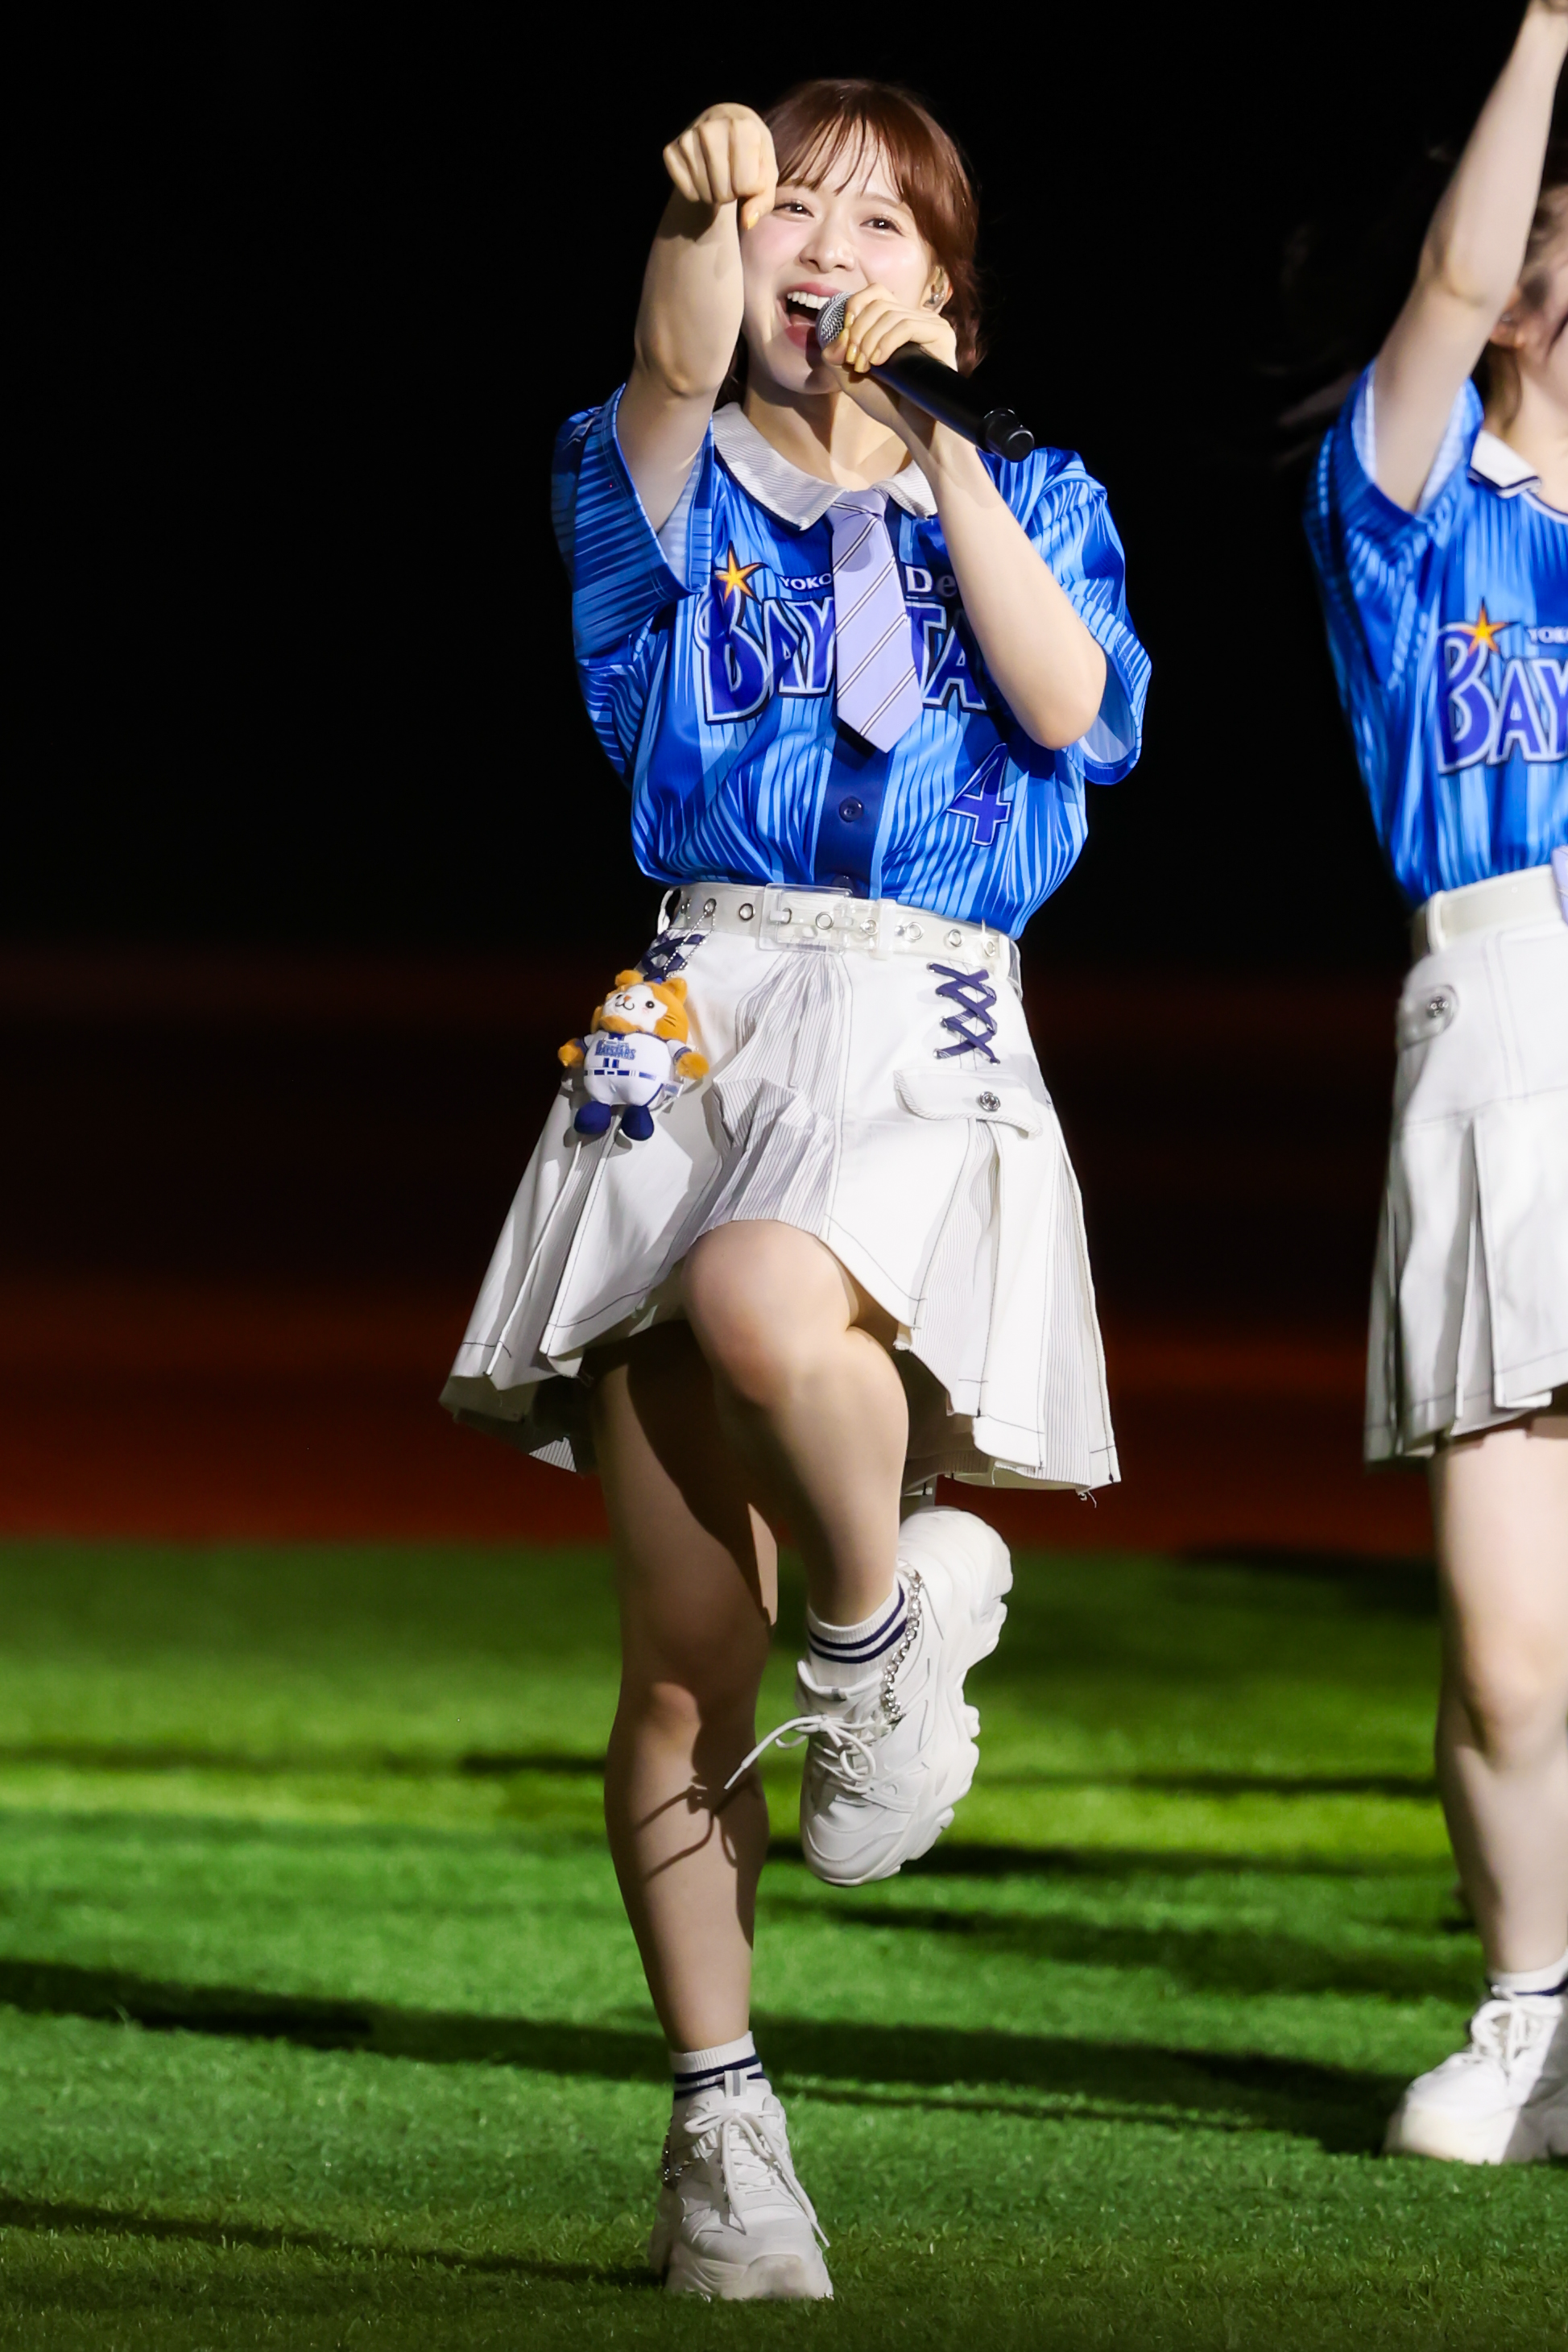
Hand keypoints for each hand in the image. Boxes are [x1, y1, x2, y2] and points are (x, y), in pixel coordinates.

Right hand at [662, 103, 777, 231]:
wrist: (728, 127)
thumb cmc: (752, 155)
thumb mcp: (767, 175)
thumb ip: (763, 201)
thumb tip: (747, 222)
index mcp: (742, 127)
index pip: (746, 185)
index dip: (749, 189)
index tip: (749, 173)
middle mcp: (712, 127)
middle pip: (723, 192)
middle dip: (731, 194)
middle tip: (732, 177)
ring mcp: (688, 137)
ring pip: (704, 194)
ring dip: (713, 195)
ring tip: (718, 176)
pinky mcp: (671, 151)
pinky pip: (687, 192)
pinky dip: (696, 193)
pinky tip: (702, 175)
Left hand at [818, 284, 959, 449]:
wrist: (914, 427)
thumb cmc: (888, 403)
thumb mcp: (851, 378)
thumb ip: (836, 355)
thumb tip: (836, 338)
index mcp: (897, 322)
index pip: (875, 293)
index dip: (854, 308)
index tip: (845, 341)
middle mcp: (916, 318)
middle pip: (878, 303)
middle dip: (857, 332)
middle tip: (854, 362)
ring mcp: (930, 324)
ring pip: (889, 314)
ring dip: (868, 341)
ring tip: (865, 368)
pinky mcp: (941, 334)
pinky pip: (907, 325)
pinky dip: (886, 342)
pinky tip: (879, 363)